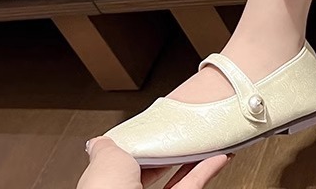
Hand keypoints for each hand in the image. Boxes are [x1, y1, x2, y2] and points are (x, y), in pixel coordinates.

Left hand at [78, 136, 229, 188]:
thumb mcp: (105, 159)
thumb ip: (106, 147)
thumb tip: (99, 141)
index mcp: (107, 184)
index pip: (123, 163)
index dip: (139, 147)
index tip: (152, 132)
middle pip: (154, 171)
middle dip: (168, 152)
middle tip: (179, 136)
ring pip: (176, 179)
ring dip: (192, 159)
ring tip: (203, 142)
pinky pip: (191, 186)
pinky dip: (206, 170)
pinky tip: (216, 157)